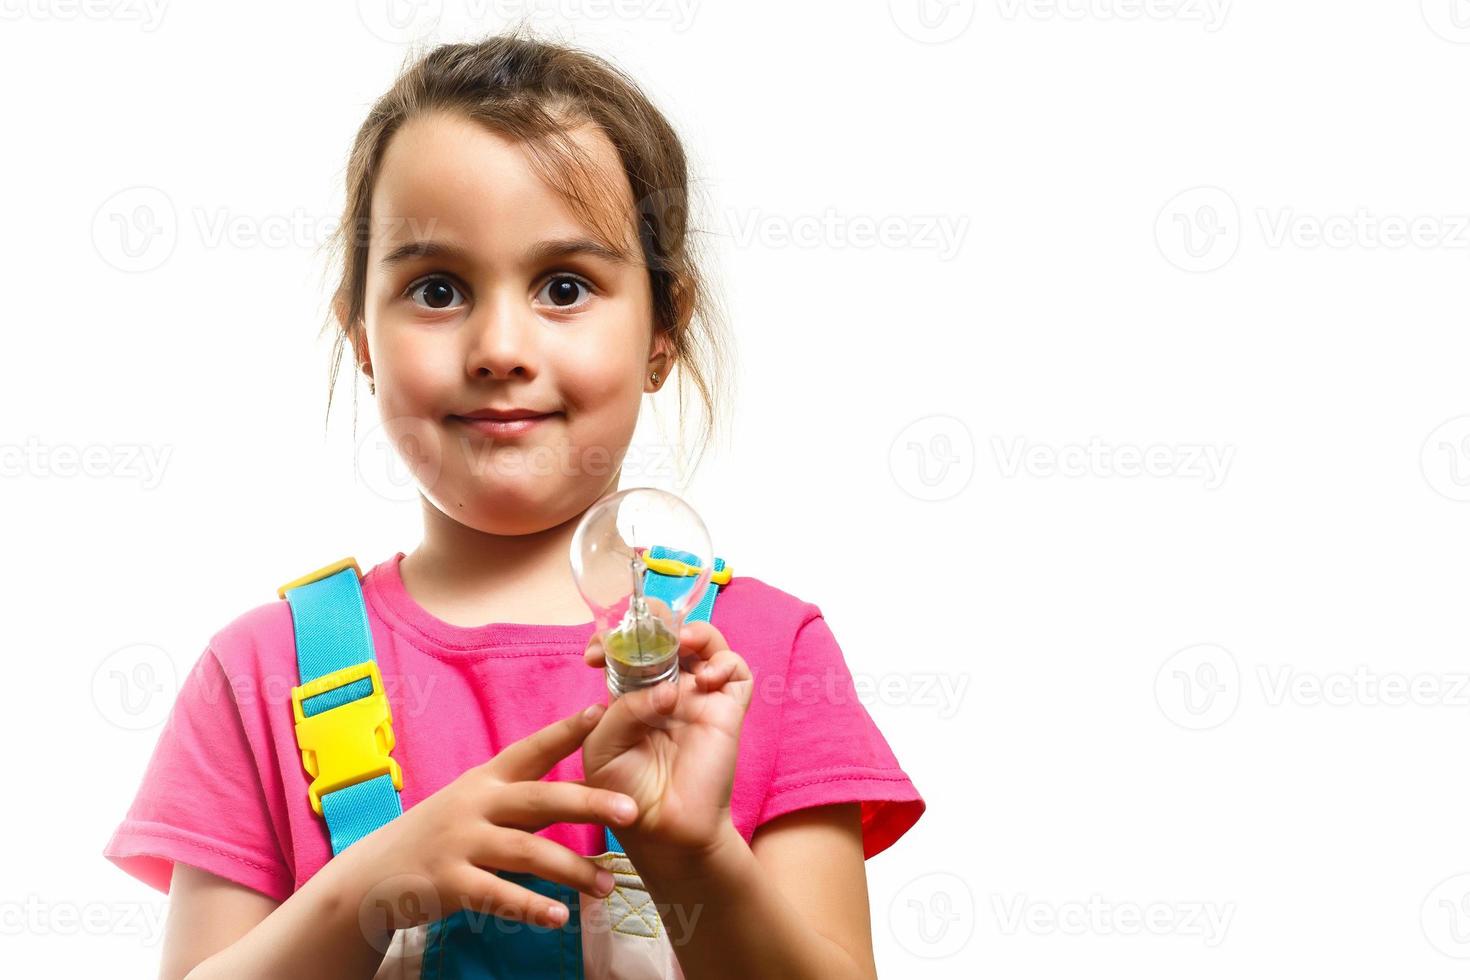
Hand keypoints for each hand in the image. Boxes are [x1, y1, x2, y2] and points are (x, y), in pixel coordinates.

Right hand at [337, 703, 640, 941]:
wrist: (374, 875)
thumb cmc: (442, 835)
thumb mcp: (477, 804)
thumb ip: (525, 798)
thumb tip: (587, 786)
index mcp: (487, 780)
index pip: (532, 750)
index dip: (567, 731)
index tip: (603, 711)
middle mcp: (476, 804)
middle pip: (540, 799)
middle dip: (588, 803)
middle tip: (631, 810)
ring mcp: (461, 843)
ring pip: (527, 851)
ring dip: (572, 869)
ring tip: (608, 885)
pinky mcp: (449, 882)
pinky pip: (497, 895)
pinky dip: (531, 906)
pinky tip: (559, 917)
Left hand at [580, 621, 753, 858]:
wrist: (662, 833)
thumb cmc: (625, 793)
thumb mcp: (602, 747)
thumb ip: (622, 709)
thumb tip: (665, 689)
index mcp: (633, 694)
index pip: (628, 649)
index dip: (614, 638)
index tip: (594, 653)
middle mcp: (667, 689)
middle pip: (669, 634)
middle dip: (655, 621)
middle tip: (641, 632)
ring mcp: (699, 698)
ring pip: (707, 643)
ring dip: (695, 632)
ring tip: (681, 643)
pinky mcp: (727, 711)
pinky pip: (737, 671)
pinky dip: (724, 662)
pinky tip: (705, 678)